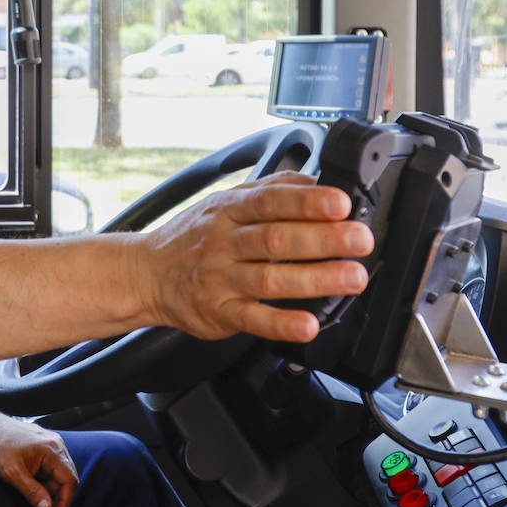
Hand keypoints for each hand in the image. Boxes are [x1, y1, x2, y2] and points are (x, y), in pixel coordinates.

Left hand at [0, 412, 78, 506]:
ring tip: (37, 498)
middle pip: (68, 477)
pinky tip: (36, 485)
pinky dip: (48, 480)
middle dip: (59, 497)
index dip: (65, 501)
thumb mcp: (12, 473)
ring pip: (61, 473)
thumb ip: (32, 492)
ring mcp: (53, 444)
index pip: (69, 479)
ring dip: (52, 489)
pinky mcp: (48, 446)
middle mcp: (57, 445)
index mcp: (52, 449)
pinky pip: (54, 467)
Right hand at [141, 171, 372, 343]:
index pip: (271, 201)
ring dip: (315, 279)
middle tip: (360, 240)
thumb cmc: (192, 238)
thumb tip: (316, 181)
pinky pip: (253, 319)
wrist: (146, 273)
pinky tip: (308, 325)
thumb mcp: (223, 202)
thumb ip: (269, 190)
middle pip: (276, 239)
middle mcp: (224, 243)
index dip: (307, 202)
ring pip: (270, 279)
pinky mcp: (219, 313)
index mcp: (228, 211)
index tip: (340, 203)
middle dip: (323, 239)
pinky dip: (282, 323)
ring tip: (352, 278)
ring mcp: (221, 279)